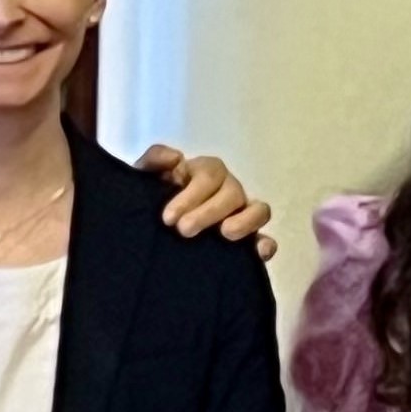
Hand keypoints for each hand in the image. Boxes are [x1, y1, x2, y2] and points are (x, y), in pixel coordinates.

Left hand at [138, 144, 277, 261]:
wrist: (150, 233)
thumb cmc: (153, 200)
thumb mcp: (144, 179)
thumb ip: (153, 161)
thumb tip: (176, 158)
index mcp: (206, 173)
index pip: (209, 174)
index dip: (191, 194)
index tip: (167, 218)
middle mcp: (228, 190)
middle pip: (232, 192)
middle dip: (208, 212)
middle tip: (184, 230)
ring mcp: (242, 215)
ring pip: (258, 210)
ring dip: (245, 222)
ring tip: (225, 234)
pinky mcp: (249, 241)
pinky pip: (266, 240)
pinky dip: (265, 244)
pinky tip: (257, 253)